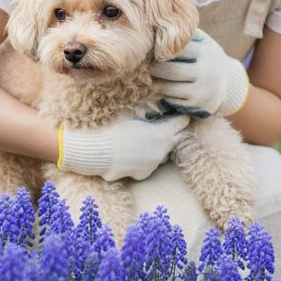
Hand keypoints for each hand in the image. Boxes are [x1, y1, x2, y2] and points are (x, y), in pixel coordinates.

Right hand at [58, 113, 189, 180]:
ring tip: (146, 140)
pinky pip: (150, 165)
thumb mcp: (133, 114)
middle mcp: (162, 151)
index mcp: (163, 134)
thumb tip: (155, 107)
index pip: (182, 123)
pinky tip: (135, 154)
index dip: (180, 117)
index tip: (178, 114)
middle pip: (177, 139)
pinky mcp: (144, 174)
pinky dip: (146, 160)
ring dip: (159, 147)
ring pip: (163, 154)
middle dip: (173, 132)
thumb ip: (148, 112)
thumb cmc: (114, 129)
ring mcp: (154, 164)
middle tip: (166, 125)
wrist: (99, 152)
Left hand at [150, 28, 248, 117]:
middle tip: (147, 64)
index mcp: (206, 52)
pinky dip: (164, 93)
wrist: (227, 84)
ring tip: (152, 76)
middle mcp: (205, 72)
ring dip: (156, 81)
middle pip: (169, 70)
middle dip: (154, 67)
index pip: (176, 49)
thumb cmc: (207, 58)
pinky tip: (164, 87)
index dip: (160, 49)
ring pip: (167, 87)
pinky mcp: (196, 105)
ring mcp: (201, 90)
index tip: (152, 49)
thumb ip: (186, 34)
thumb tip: (162, 21)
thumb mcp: (204, 42)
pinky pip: (171, 99)